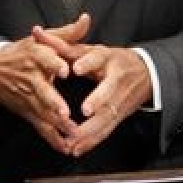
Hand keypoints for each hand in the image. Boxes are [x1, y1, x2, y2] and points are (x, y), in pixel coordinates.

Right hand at [0, 14, 91, 153]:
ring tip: (72, 133)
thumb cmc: (23, 52)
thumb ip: (68, 33)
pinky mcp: (28, 111)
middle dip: (53, 103)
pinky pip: (41, 127)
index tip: (64, 70)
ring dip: (57, 125)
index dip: (54, 64)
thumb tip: (86, 20)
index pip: (45, 60)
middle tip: (65, 113)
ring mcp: (29, 97)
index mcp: (37, 57)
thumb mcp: (43, 39)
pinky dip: (52, 139)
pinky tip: (65, 147)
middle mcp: (32, 78)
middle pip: (42, 91)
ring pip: (43, 112)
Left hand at [32, 27, 152, 157]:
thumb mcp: (90, 49)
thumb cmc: (111, 60)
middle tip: (85, 110)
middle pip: (108, 91)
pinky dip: (91, 141)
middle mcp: (116, 79)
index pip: (98, 58)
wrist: (146, 73)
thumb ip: (63, 44)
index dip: (88, 63)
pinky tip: (77, 149)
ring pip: (106, 115)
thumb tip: (37, 32)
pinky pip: (106, 130)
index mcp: (107, 58)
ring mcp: (120, 99)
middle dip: (98, 100)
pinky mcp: (119, 115)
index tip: (77, 68)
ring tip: (73, 139)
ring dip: (90, 129)